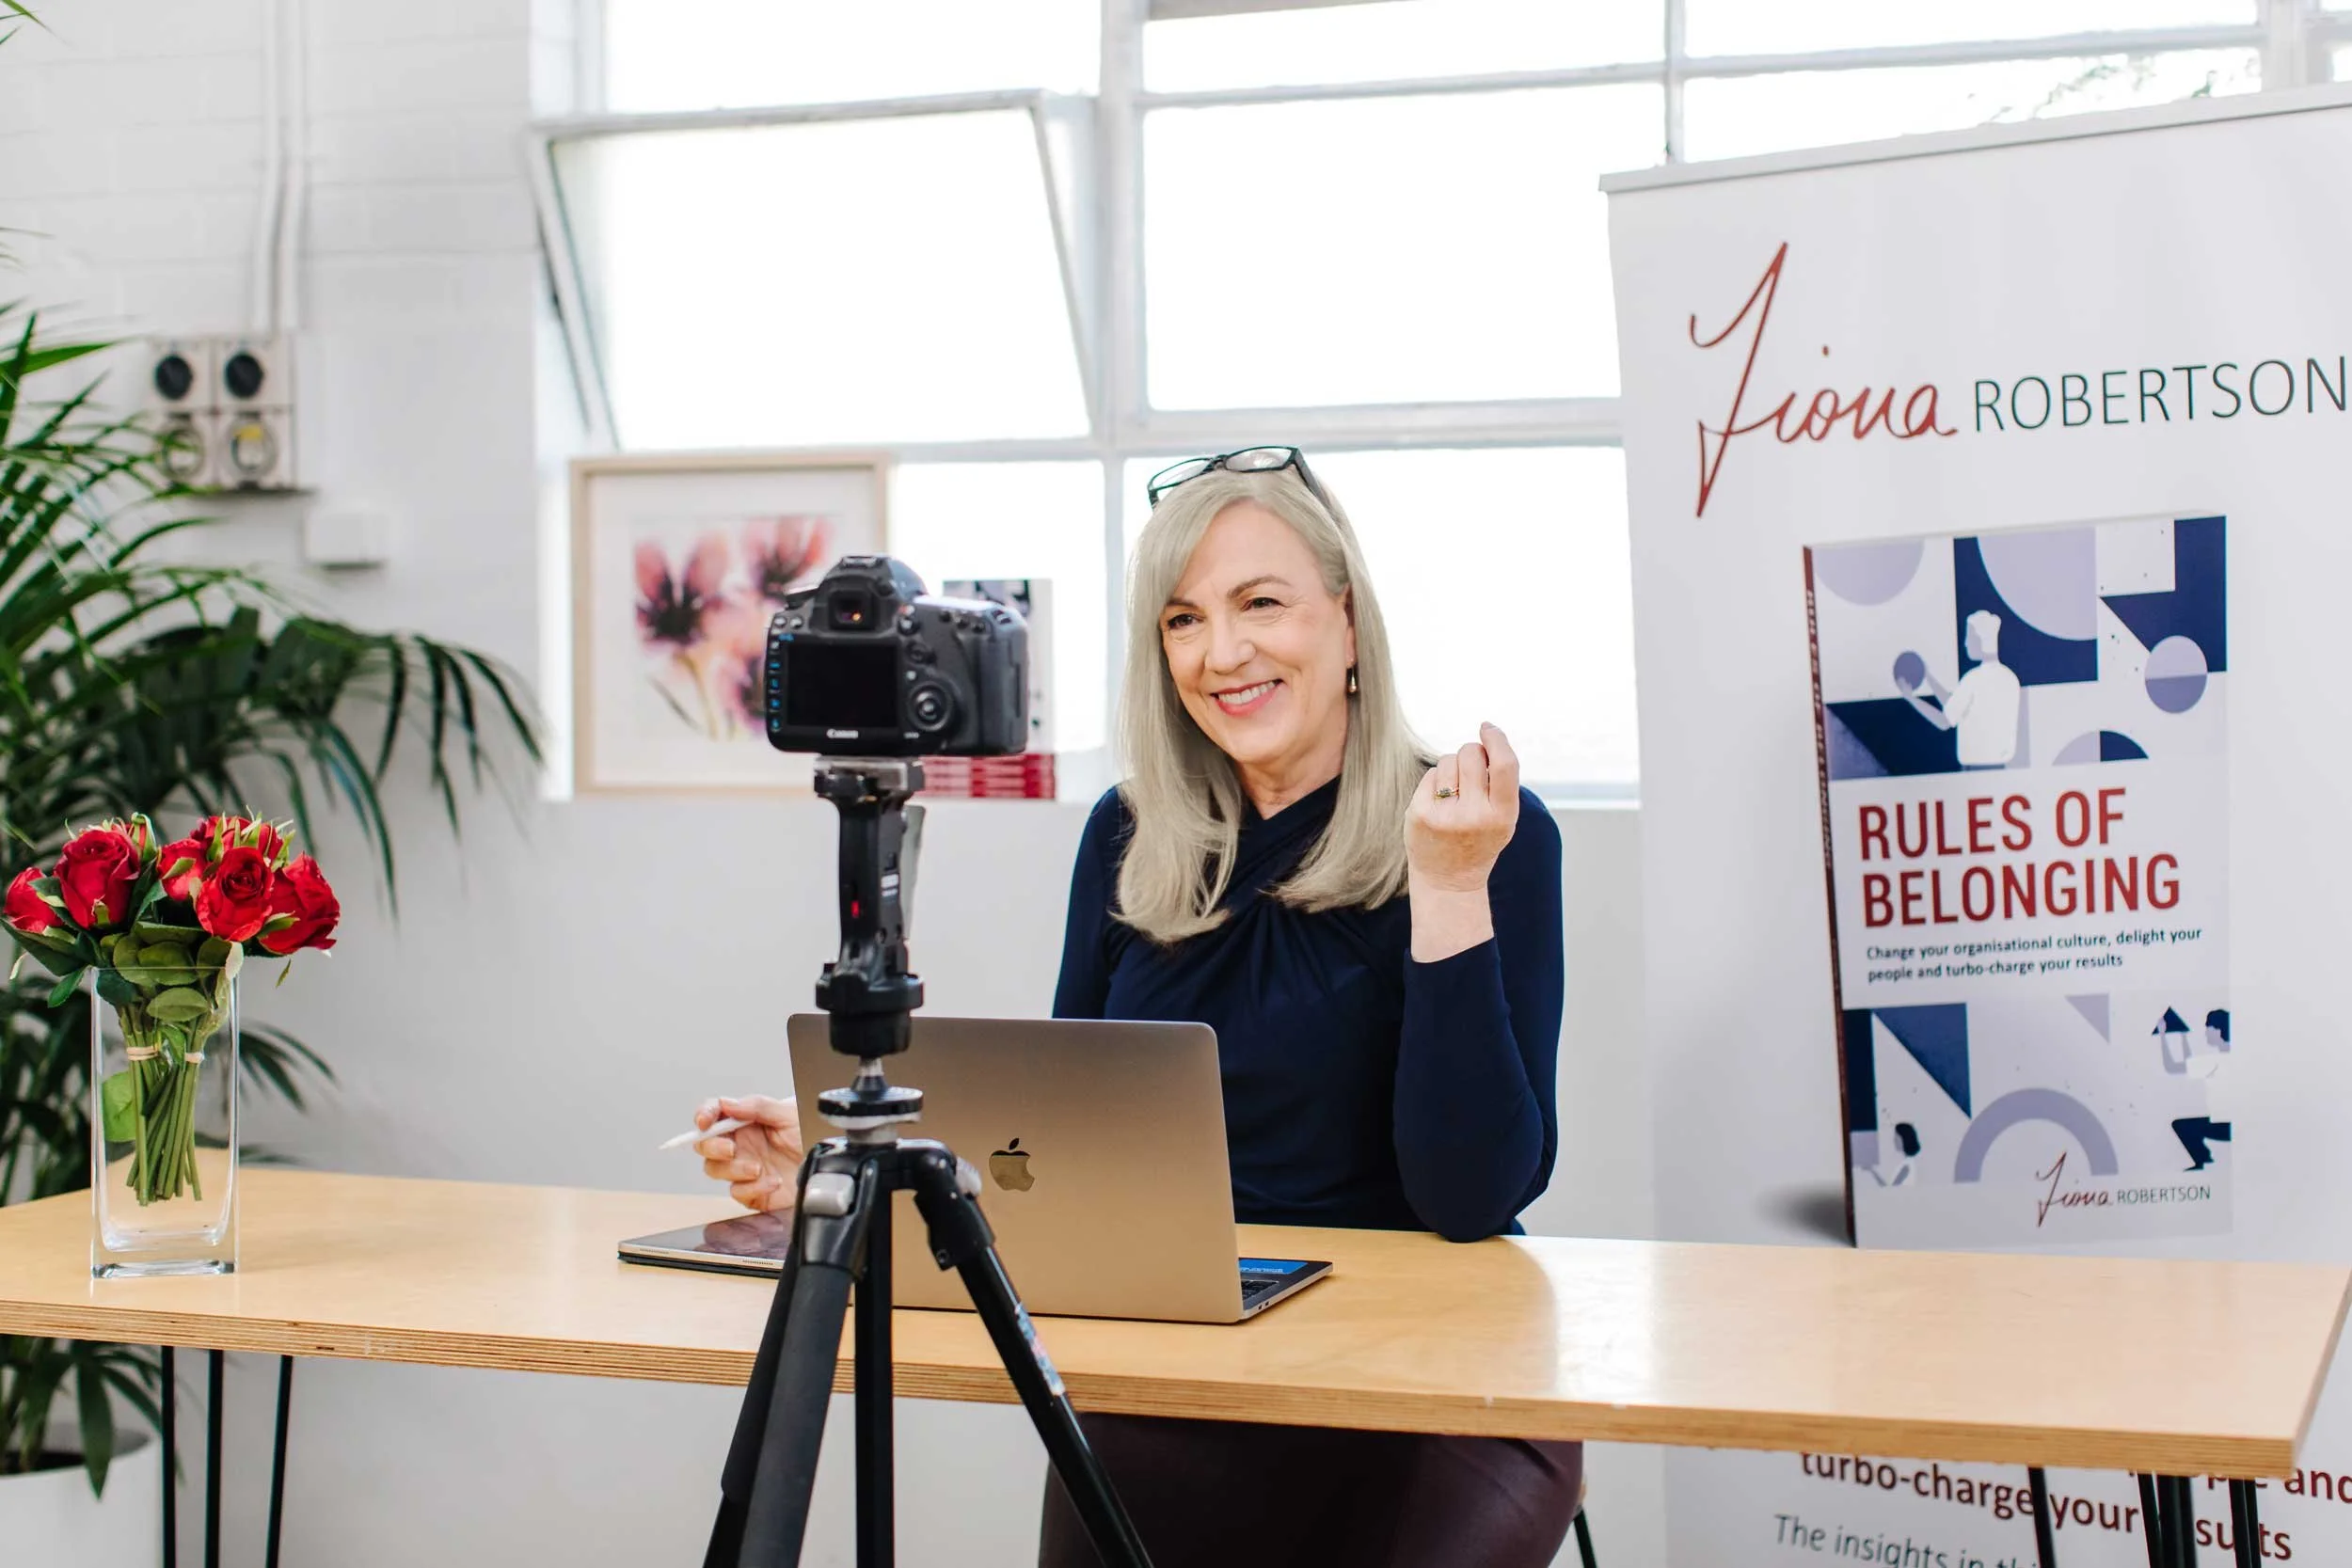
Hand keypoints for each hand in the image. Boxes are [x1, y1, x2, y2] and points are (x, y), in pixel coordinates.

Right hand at [694, 1094, 803, 1212]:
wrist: (830, 1172)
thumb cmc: (814, 1139)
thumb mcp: (790, 1115)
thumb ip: (759, 1107)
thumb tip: (729, 1104)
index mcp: (749, 1122)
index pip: (715, 1114)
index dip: (704, 1115)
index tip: (705, 1121)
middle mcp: (744, 1144)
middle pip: (706, 1144)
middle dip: (712, 1146)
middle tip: (730, 1149)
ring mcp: (745, 1168)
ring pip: (715, 1169)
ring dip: (734, 1169)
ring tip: (758, 1168)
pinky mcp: (752, 1192)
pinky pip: (737, 1192)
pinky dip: (754, 1188)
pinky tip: (772, 1182)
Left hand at [1407, 722, 1519, 894]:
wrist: (1449, 880)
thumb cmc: (1480, 839)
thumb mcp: (1502, 818)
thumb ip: (1500, 783)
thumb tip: (1487, 736)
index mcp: (1502, 815)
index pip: (1504, 765)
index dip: (1497, 739)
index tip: (1487, 728)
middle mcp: (1474, 815)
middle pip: (1471, 754)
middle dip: (1471, 752)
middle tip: (1470, 770)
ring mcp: (1444, 815)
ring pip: (1448, 761)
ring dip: (1452, 768)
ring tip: (1455, 794)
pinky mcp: (1420, 813)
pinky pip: (1430, 775)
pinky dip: (1435, 782)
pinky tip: (1439, 803)